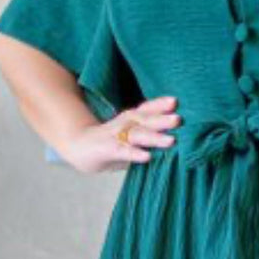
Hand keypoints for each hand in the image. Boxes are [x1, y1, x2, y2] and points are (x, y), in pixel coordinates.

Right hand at [59, 95, 180, 173]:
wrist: (79, 148)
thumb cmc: (112, 143)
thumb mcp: (132, 137)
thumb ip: (151, 136)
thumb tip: (179, 139)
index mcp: (132, 119)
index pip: (147, 109)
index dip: (160, 105)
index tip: (176, 101)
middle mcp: (125, 124)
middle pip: (145, 119)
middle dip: (162, 119)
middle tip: (179, 119)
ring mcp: (115, 136)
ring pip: (137, 135)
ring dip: (154, 137)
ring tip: (171, 140)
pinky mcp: (107, 150)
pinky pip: (123, 152)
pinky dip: (135, 154)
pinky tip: (148, 157)